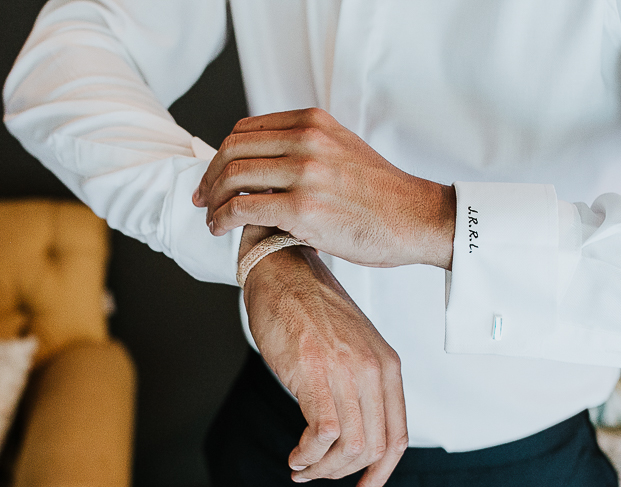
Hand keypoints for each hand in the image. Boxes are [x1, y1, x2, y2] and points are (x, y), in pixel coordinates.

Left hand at [194, 107, 455, 269]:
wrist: (417, 218)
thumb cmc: (383, 195)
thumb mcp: (344, 151)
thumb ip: (309, 149)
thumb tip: (271, 166)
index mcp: (314, 122)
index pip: (247, 128)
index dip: (224, 152)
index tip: (216, 174)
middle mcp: (307, 140)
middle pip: (234, 149)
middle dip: (211, 176)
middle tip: (203, 197)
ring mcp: (304, 172)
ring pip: (233, 177)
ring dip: (213, 200)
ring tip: (211, 218)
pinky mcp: (302, 208)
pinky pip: (242, 208)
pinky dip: (222, 218)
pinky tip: (220, 228)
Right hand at [240, 226, 408, 486]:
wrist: (282, 271)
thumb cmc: (308, 311)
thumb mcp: (351, 349)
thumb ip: (360, 386)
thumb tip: (351, 437)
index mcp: (388, 366)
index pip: (398, 437)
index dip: (381, 472)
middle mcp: (374, 370)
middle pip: (374, 448)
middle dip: (343, 473)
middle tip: (314, 473)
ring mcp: (347, 371)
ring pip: (351, 447)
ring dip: (322, 468)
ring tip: (300, 466)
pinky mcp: (316, 372)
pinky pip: (325, 433)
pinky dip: (308, 454)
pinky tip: (294, 454)